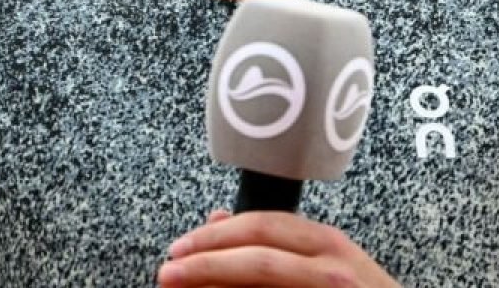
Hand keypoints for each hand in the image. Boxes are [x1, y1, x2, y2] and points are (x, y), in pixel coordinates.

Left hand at [157, 210, 400, 286]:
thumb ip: (273, 241)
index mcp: (325, 243)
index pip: (261, 228)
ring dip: (215, 287)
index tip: (178, 249)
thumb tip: (217, 218)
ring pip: (263, 283)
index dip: (214, 238)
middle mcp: (331, 267)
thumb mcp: (320, 259)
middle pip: (259, 258)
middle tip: (167, 272)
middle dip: (206, 263)